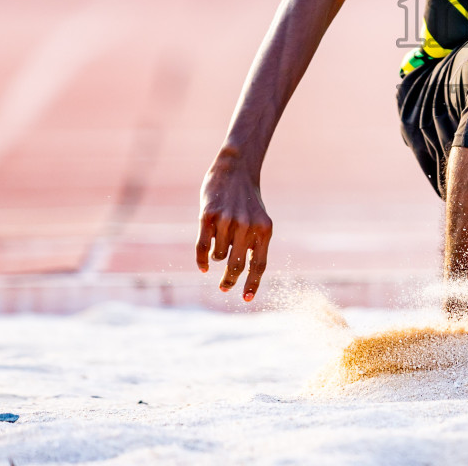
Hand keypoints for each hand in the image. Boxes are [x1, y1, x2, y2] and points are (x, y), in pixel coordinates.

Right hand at [196, 148, 272, 301]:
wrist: (234, 169)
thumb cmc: (246, 199)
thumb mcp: (258, 219)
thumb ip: (254, 243)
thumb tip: (243, 272)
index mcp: (265, 229)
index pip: (259, 264)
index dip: (252, 284)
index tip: (246, 299)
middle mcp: (247, 226)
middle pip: (237, 265)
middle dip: (230, 280)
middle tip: (224, 287)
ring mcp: (227, 221)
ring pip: (219, 255)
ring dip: (217, 257)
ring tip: (219, 244)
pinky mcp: (208, 216)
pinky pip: (203, 247)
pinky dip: (202, 260)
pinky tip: (202, 267)